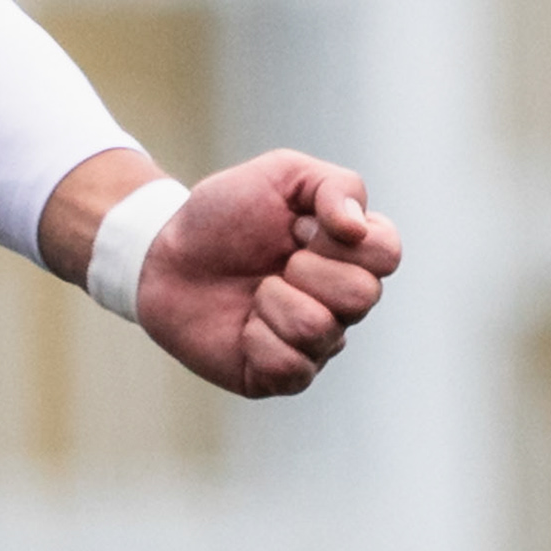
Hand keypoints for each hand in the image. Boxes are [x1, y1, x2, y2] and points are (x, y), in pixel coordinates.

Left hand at [131, 153, 401, 397]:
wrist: (163, 256)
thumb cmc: (224, 214)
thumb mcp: (280, 174)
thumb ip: (334, 186)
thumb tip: (358, 227)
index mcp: (351, 253)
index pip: (387, 254)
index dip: (340, 240)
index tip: (298, 227)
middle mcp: (342, 301)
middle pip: (362, 296)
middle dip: (306, 270)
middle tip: (274, 263)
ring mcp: (316, 342)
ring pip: (322, 331)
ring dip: (274, 302)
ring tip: (254, 292)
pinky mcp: (282, 376)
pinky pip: (291, 368)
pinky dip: (258, 340)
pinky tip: (243, 327)